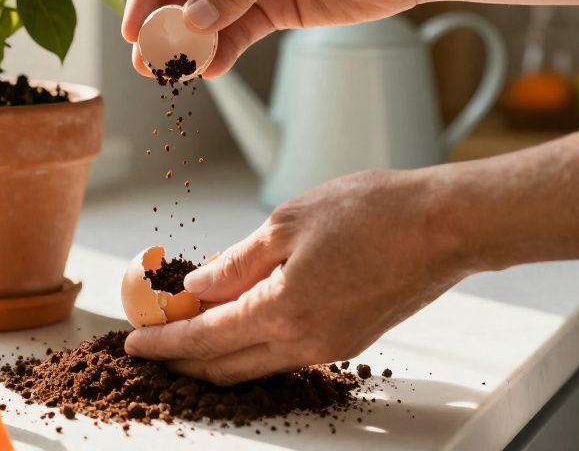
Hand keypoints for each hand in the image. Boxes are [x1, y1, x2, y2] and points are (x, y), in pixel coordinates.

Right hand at [121, 0, 421, 77]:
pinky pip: (236, 33)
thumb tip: (193, 20)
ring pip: (207, 15)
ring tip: (173, 73)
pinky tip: (210, 69)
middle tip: (146, 60)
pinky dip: (222, 52)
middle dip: (165, 25)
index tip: (134, 28)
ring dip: (190, 44)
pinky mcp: (273, 8)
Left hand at [124, 169, 469, 384]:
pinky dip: (251, 346)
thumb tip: (197, 285)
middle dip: (181, 359)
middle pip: (225, 366)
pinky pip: (284, 355)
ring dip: (215, 356)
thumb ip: (237, 262)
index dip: (164, 342)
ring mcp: (329, 347)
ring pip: (255, 365)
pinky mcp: (348, 340)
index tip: (134, 343)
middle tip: (151, 346)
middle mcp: (305, 341)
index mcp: (284, 310)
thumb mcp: (288, 223)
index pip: (205, 338)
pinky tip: (238, 322)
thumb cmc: (375, 213)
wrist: (444, 226)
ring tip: (186, 333)